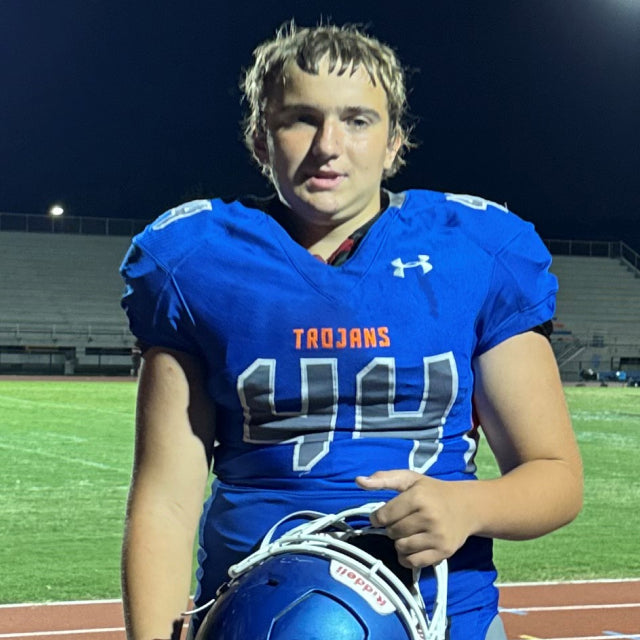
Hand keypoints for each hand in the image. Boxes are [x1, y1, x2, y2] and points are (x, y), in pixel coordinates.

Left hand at [355, 470, 473, 567]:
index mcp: (418, 497)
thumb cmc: (432, 491)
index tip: (383, 515)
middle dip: (392, 528)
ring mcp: (437, 536)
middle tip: (402, 522)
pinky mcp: (443, 552)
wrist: (466, 507)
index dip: (378, 517)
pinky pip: (414, 562)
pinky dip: (408, 557)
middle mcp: (429, 516)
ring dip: (399, 543)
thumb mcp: (409, 479)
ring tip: (408, 533)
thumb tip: (358, 481)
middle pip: (392, 532)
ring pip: (401, 548)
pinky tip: (413, 546)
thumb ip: (383, 479)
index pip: (384, 516)